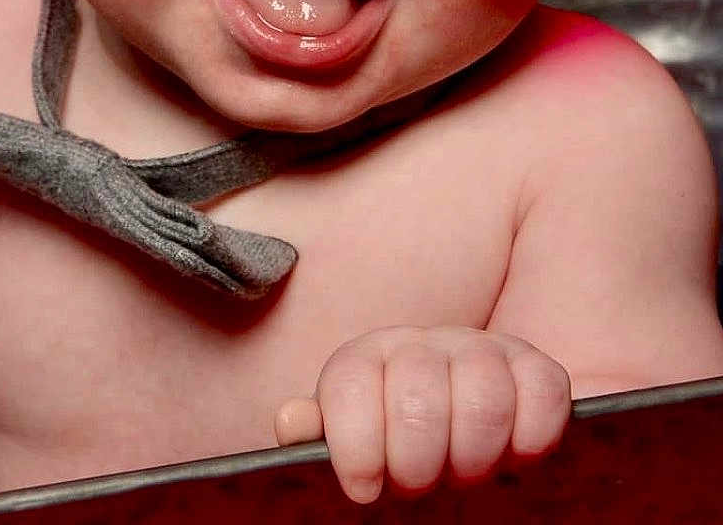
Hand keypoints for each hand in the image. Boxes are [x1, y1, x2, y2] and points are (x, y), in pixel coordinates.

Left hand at [275, 326, 570, 502]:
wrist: (462, 429)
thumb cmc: (396, 444)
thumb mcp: (353, 441)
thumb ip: (322, 434)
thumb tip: (292, 420)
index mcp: (367, 360)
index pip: (350, 383)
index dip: (355, 445)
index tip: (364, 489)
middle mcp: (422, 346)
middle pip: (417, 396)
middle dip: (417, 461)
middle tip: (419, 484)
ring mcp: (481, 351)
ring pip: (482, 394)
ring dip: (474, 453)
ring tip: (464, 472)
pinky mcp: (535, 368)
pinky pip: (542, 390)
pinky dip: (531, 435)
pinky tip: (514, 457)